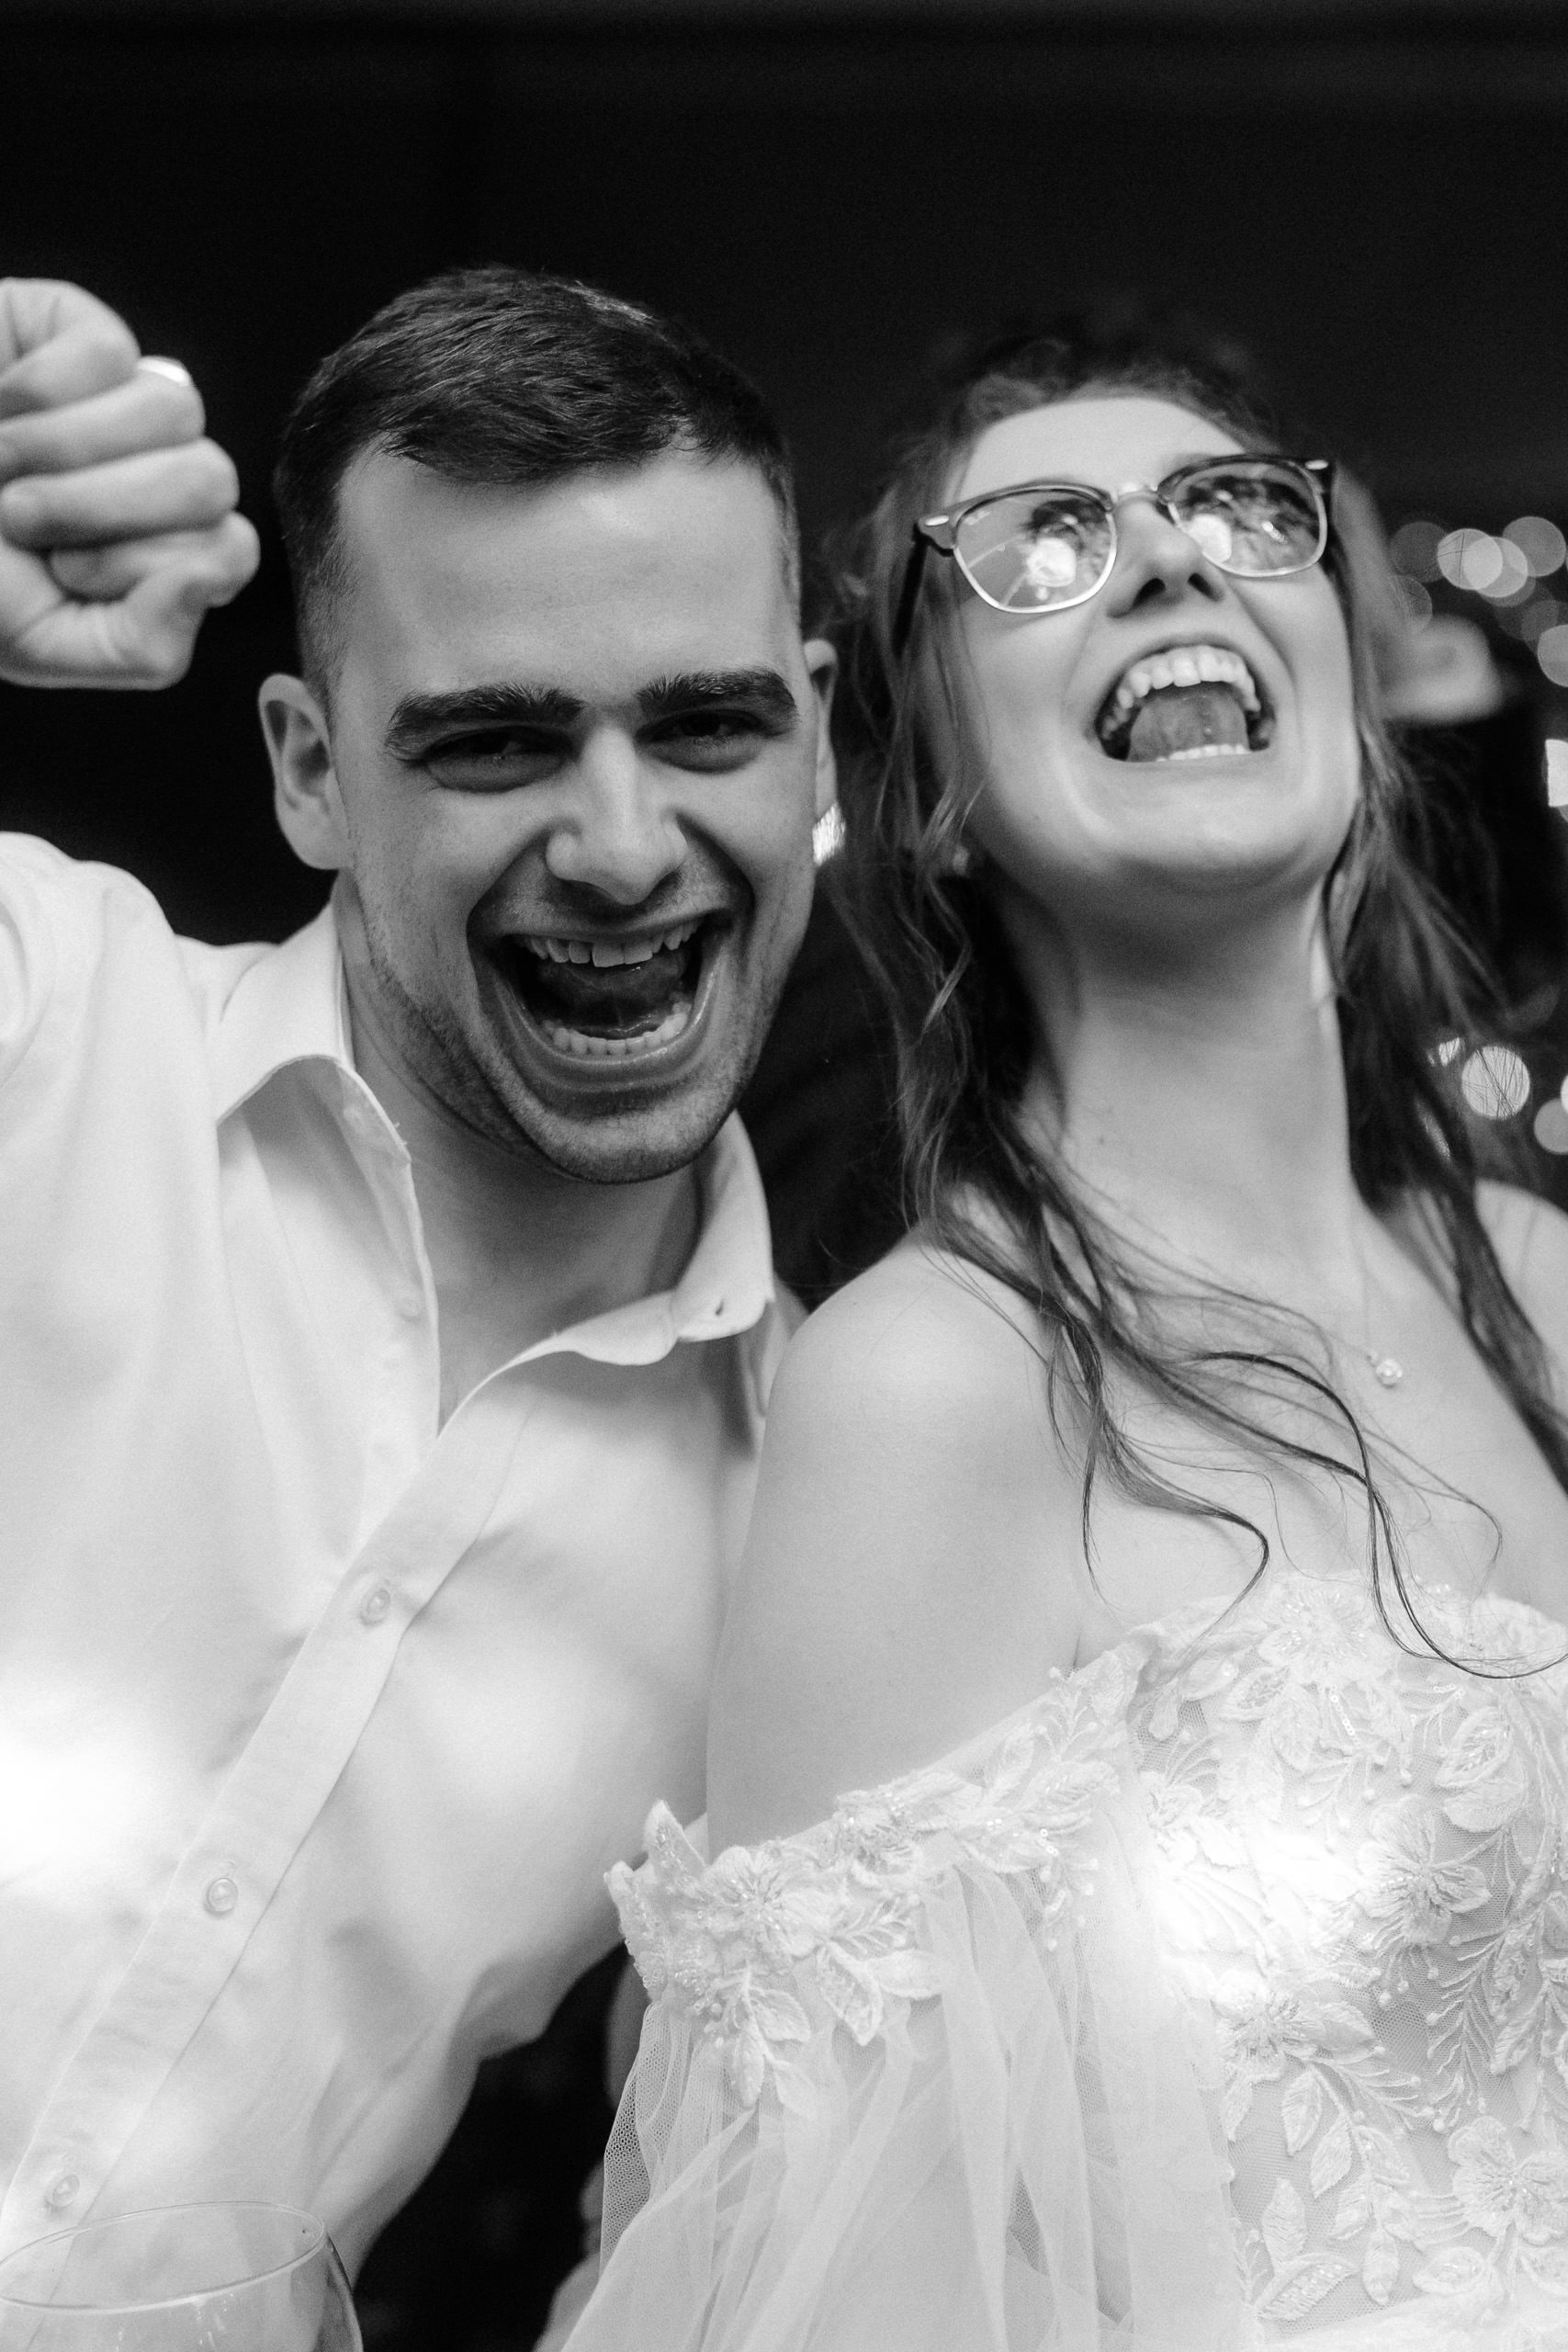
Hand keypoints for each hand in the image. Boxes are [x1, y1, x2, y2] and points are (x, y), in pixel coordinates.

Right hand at [0, 279, 259, 688]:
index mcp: (169, 549)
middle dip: (99, 509)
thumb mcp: (42, 645)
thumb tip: (204, 577)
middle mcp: (164, 471)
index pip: (230, 550)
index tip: (64, 571)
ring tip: (0, 467)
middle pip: (211, 477)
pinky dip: (36, 391)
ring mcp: (132, 398)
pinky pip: (109, 352)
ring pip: (174, 407)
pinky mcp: (82, 331)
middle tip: (16, 516)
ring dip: (63, 451)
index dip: (148, 564)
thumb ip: (146, 645)